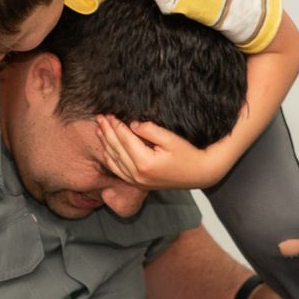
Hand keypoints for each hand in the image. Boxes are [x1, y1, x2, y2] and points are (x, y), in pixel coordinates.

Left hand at [95, 115, 234, 189]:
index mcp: (145, 162)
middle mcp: (138, 174)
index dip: (116, 125)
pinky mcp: (139, 184)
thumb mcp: (171, 139)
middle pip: (116, 149)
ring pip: (114, 160)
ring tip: (99, 129)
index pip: (125, 139)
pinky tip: (106, 149)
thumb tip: (132, 124)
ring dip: (105, 144)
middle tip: (99, 118)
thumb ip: (150, 130)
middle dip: (107, 132)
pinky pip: (119, 171)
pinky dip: (111, 159)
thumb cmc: (188, 154)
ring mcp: (137, 181)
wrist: (200, 174)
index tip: (109, 114)